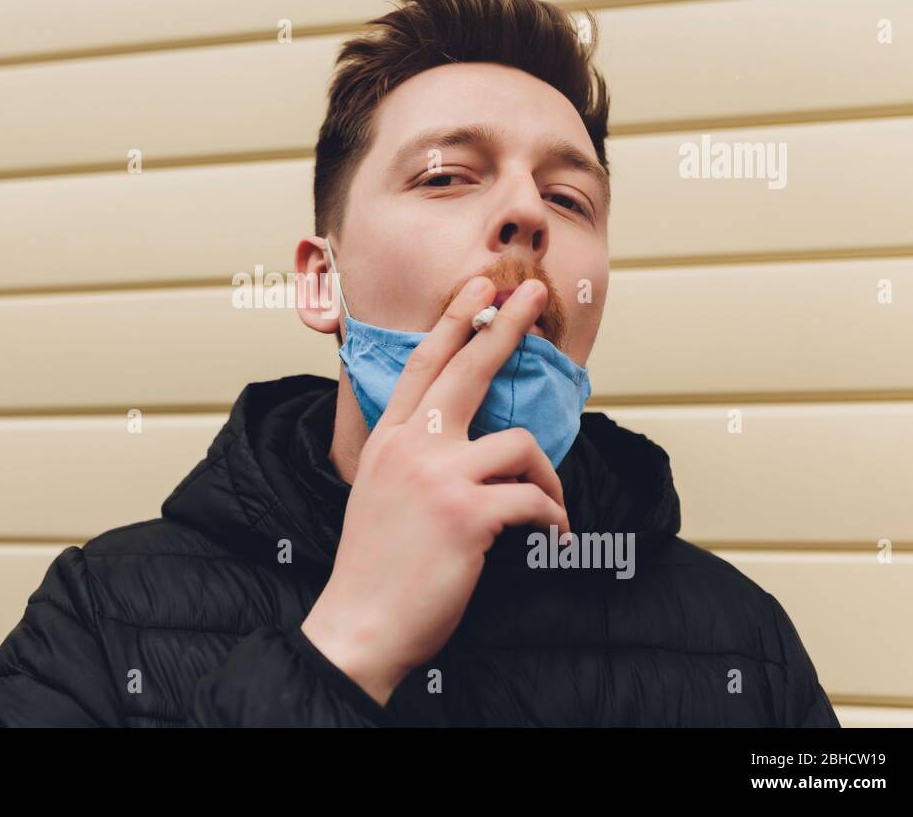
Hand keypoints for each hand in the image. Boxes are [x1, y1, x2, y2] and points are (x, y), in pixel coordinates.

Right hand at [300, 275, 570, 705]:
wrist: (359, 624)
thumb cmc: (374, 568)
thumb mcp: (376, 492)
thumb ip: (408, 457)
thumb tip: (462, 442)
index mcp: (386, 441)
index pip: (422, 365)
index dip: (454, 321)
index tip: (480, 288)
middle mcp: (409, 447)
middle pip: (466, 369)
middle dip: (506, 325)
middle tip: (535, 293)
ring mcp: (437, 476)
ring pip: (520, 444)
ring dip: (547, 479)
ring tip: (548, 506)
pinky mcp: (467, 513)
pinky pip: (534, 500)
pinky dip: (553, 519)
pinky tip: (552, 538)